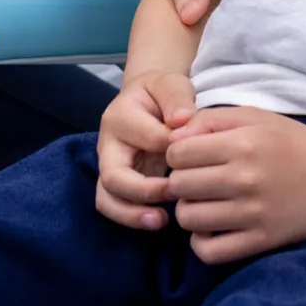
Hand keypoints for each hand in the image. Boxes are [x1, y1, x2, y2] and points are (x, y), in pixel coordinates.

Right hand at [95, 71, 196, 230]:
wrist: (148, 100)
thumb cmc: (162, 93)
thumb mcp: (171, 84)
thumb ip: (176, 97)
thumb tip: (181, 121)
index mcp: (121, 116)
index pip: (148, 139)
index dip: (175, 151)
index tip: (198, 155)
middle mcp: (108, 143)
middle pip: (113, 176)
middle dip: (144, 191)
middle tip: (176, 194)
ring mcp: (109, 166)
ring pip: (107, 198)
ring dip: (132, 214)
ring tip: (161, 221)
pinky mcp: (116, 184)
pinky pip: (114, 207)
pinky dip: (132, 218)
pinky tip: (159, 220)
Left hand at [166, 106, 305, 262]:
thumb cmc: (294, 143)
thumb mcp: (255, 117)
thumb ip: (211, 120)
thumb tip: (173, 137)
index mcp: (242, 144)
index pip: (177, 154)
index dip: (177, 154)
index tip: (190, 157)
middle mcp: (245, 179)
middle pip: (179, 186)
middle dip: (180, 182)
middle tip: (196, 181)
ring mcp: (253, 214)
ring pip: (189, 219)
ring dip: (189, 211)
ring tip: (204, 203)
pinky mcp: (263, 241)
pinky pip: (211, 251)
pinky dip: (201, 242)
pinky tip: (212, 228)